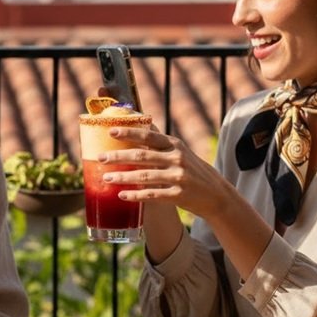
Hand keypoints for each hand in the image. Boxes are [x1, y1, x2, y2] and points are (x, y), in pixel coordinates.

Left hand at [98, 125, 227, 218]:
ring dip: (123, 177)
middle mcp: (177, 158)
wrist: (216, 194)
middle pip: (142, 155)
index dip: (129, 132)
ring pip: (144, 176)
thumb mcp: (179, 151)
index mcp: (174, 145)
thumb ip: (159, 141)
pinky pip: (152, 195)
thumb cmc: (192, 169)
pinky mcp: (178, 195)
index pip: (149, 135)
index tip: (110, 131)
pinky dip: (136, 195)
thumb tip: (139, 121)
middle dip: (118, 156)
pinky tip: (122, 195)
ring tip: (106, 178)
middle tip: (100, 158)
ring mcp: (178, 177)